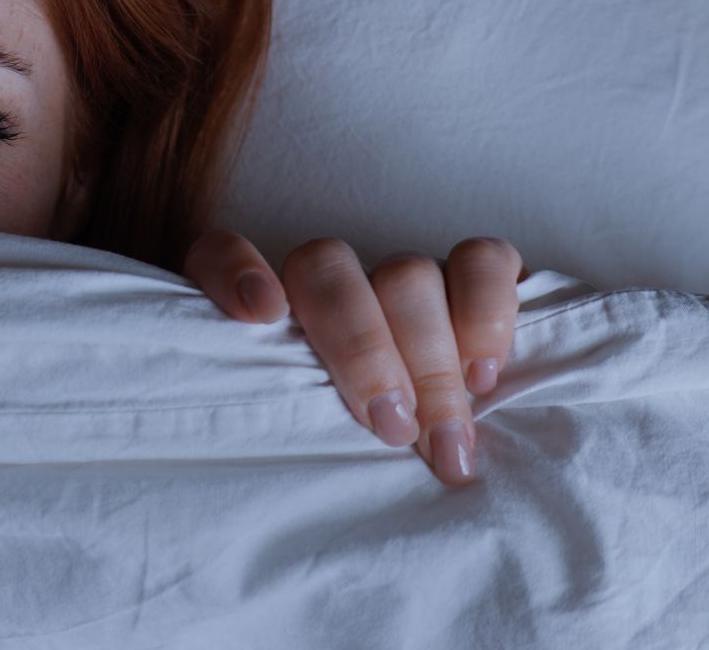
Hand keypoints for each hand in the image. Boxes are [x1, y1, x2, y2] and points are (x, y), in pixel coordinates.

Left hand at [184, 231, 525, 486]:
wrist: (421, 433)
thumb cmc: (330, 444)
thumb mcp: (293, 437)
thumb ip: (278, 419)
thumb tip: (279, 455)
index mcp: (261, 306)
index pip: (220, 253)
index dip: (234, 271)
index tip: (261, 313)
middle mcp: (327, 280)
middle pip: (327, 269)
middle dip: (364, 351)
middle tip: (392, 430)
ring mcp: (397, 275)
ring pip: (406, 273)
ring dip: (430, 357)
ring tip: (443, 436)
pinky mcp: (469, 278)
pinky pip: (483, 262)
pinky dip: (488, 310)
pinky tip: (484, 372)